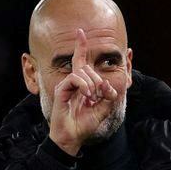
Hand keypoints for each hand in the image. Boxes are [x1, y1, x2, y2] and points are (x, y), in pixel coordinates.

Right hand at [48, 28, 120, 154]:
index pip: (81, 61)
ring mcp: (66, 86)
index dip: (80, 46)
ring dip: (93, 83)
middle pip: (86, 67)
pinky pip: (75, 78)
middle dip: (98, 79)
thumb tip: (108, 84)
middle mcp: (73, 83)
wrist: (72, 137)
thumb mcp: (103, 109)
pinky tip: (87, 95)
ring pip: (82, 72)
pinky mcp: (61, 90)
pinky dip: (84, 85)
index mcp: (81, 85)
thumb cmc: (84, 125)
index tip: (80, 32)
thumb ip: (108, 96)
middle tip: (100, 95)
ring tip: (93, 97)